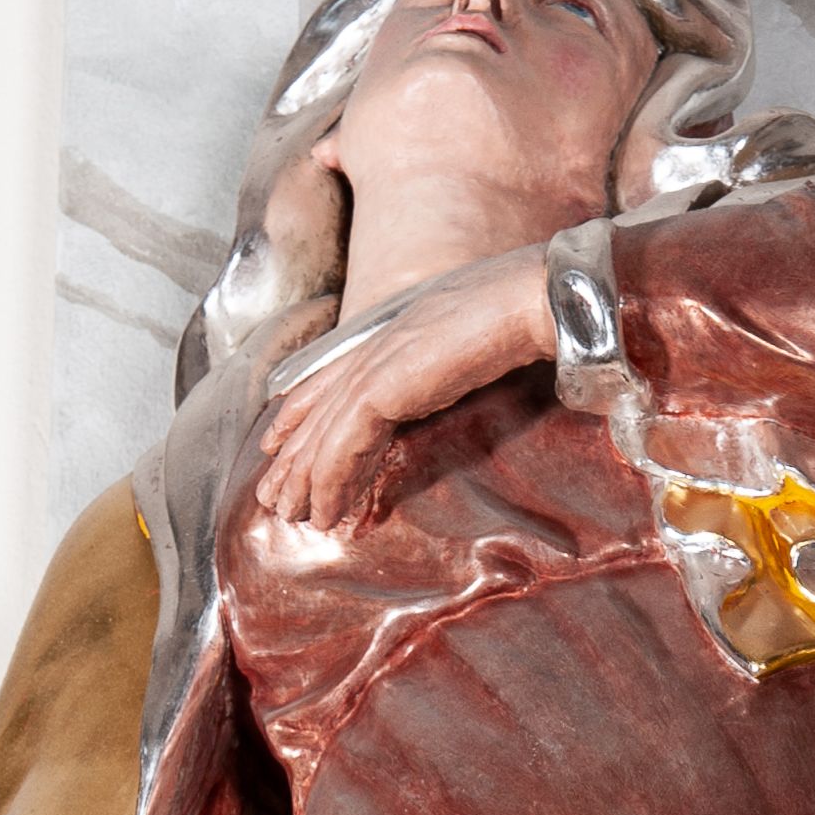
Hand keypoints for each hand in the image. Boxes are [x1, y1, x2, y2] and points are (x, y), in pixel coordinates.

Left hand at [254, 246, 552, 529]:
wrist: (540, 299)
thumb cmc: (528, 312)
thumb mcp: (476, 341)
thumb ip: (449, 362)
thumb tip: (452, 377)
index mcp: (397, 331)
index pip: (335, 375)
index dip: (302, 410)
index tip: (279, 441)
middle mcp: (378, 343)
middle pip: (320, 407)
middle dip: (294, 456)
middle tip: (274, 495)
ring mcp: (378, 362)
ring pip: (324, 430)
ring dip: (306, 479)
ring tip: (291, 515)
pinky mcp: (383, 386)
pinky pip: (343, 444)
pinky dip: (330, 482)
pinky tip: (324, 512)